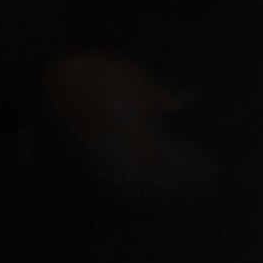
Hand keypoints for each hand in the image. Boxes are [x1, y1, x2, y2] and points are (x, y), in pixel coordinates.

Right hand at [43, 47, 215, 204]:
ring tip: (186, 189)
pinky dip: (142, 189)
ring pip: (143, 184)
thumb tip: (191, 102)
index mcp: (133, 131)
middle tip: (208, 185)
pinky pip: (124, 183)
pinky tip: (149, 187)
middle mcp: (122, 153)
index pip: (170, 157)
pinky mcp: (95, 161)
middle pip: (159, 176)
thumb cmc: (92, 72)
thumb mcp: (131, 74)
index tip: (213, 168)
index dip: (192, 165)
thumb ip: (161, 92)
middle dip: (184, 181)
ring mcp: (106, 161)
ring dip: (166, 189)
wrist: (48, 82)